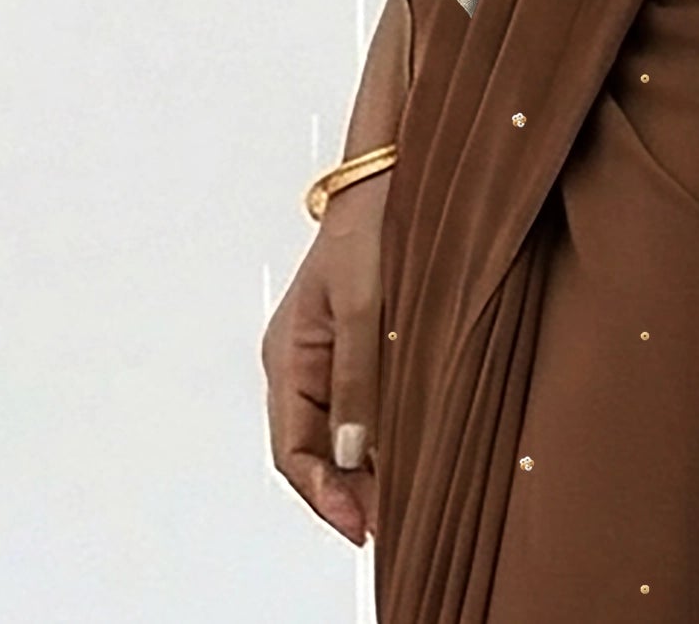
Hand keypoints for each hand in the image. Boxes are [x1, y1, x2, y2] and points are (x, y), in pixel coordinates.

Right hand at [262, 177, 388, 546]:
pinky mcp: (362, 343)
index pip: (292, 450)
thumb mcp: (365, 306)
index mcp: (288, 355)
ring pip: (342, 431)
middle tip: (394, 524)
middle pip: (315, 449)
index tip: (362, 527)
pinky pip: (364, 403)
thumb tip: (349, 454)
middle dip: (350, 491)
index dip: (324, 496)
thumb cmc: (372, 225)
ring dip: (368, 467)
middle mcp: (302, 361)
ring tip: (406, 499)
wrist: (396, 171)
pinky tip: (411, 450)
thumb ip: (356, 380)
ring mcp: (331, 353)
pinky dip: (383, 433)